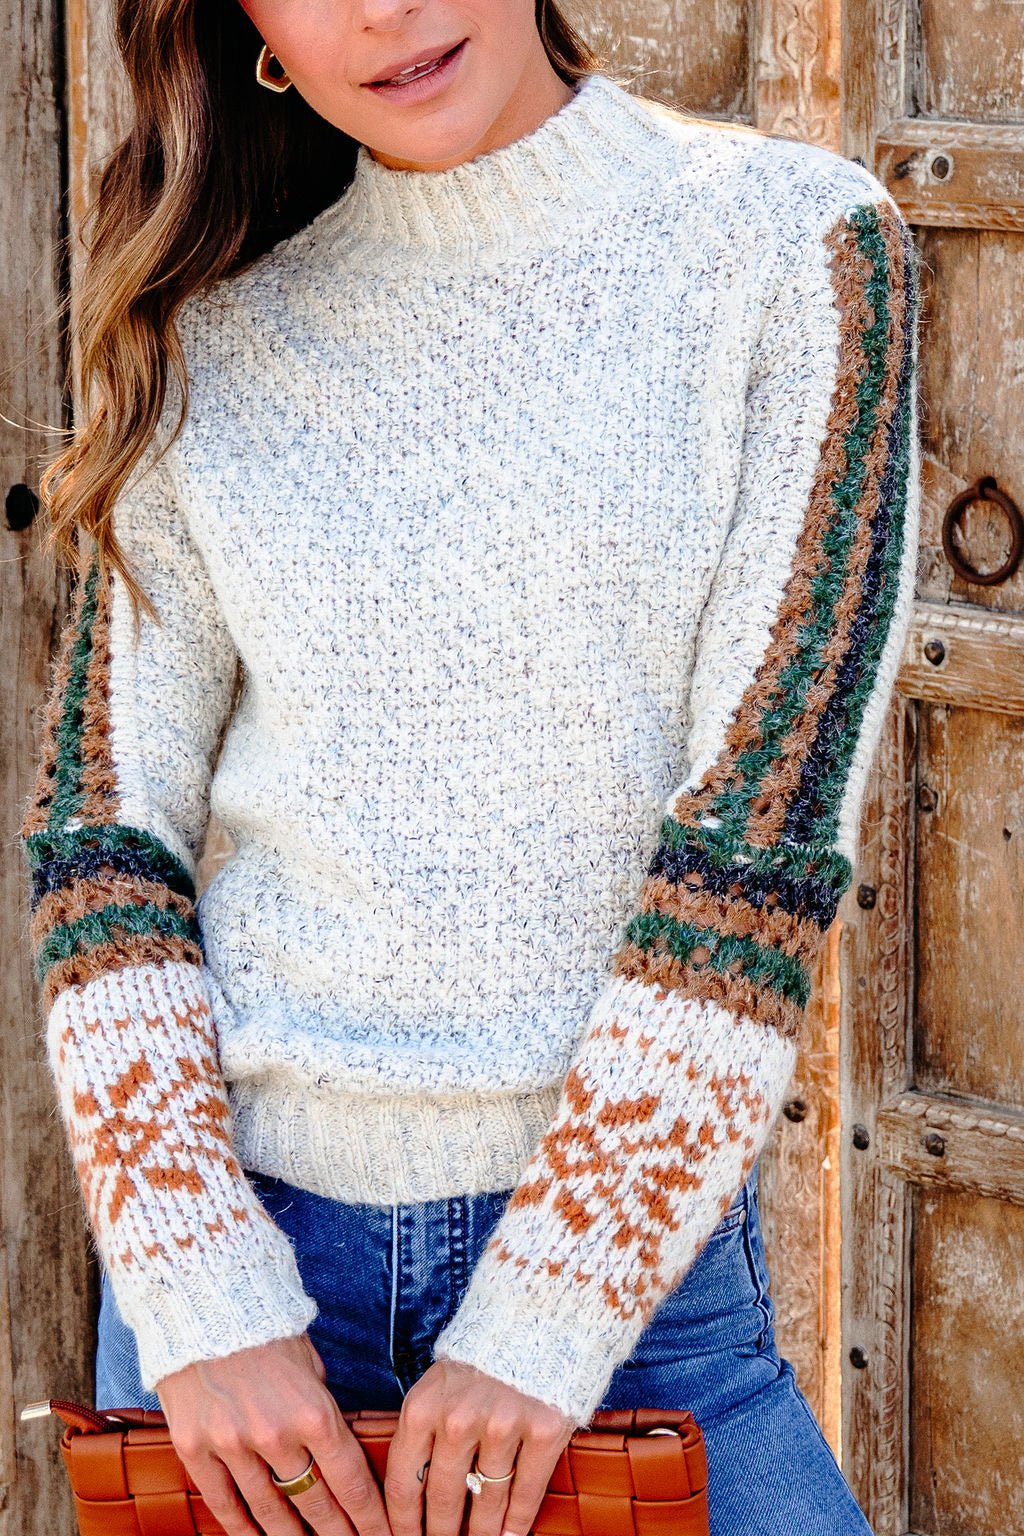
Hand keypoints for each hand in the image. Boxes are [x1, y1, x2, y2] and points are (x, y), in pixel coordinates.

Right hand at [157, 1332, 393, 1535]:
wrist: (206, 1302)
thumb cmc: (266, 1330)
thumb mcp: (311, 1366)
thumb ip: (322, 1409)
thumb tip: (336, 1448)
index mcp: (314, 1412)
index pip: (350, 1482)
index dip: (370, 1518)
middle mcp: (276, 1435)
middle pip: (314, 1506)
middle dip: (338, 1535)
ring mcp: (232, 1445)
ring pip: (268, 1513)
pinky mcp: (195, 1448)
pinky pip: (223, 1503)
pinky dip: (242, 1529)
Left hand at [384, 1359, 574, 1535]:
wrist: (540, 1313)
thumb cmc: (483, 1354)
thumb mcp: (439, 1382)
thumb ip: (425, 1428)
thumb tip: (413, 1490)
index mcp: (423, 1407)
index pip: (404, 1484)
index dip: (402, 1525)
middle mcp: (458, 1420)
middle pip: (443, 1501)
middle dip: (439, 1535)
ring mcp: (503, 1426)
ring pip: (486, 1502)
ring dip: (480, 1534)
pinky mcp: (544, 1429)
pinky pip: (527, 1493)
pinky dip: (518, 1523)